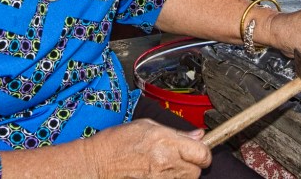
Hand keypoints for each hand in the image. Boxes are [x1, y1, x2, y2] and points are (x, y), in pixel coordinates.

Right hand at [85, 119, 210, 177]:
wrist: (97, 164)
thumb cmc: (117, 142)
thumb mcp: (147, 126)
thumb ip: (176, 132)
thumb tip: (197, 135)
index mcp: (166, 142)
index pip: (203, 153)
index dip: (203, 150)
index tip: (198, 148)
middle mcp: (166, 163)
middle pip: (197, 170)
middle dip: (193, 163)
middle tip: (179, 156)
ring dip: (182, 173)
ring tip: (166, 165)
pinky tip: (160, 173)